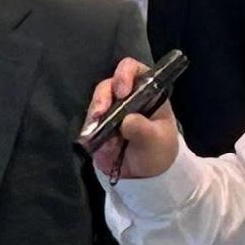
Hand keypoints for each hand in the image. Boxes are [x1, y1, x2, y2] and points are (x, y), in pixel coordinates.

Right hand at [83, 55, 180, 183]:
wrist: (144, 174)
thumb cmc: (158, 150)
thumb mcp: (157, 141)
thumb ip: (144, 129)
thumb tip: (127, 120)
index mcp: (146, 92)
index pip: (133, 70)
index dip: (124, 74)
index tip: (122, 91)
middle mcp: (125, 97)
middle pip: (107, 85)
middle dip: (101, 98)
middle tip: (100, 113)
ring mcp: (109, 111)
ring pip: (95, 104)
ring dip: (93, 116)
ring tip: (95, 131)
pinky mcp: (97, 127)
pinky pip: (87, 124)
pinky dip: (88, 132)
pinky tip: (93, 142)